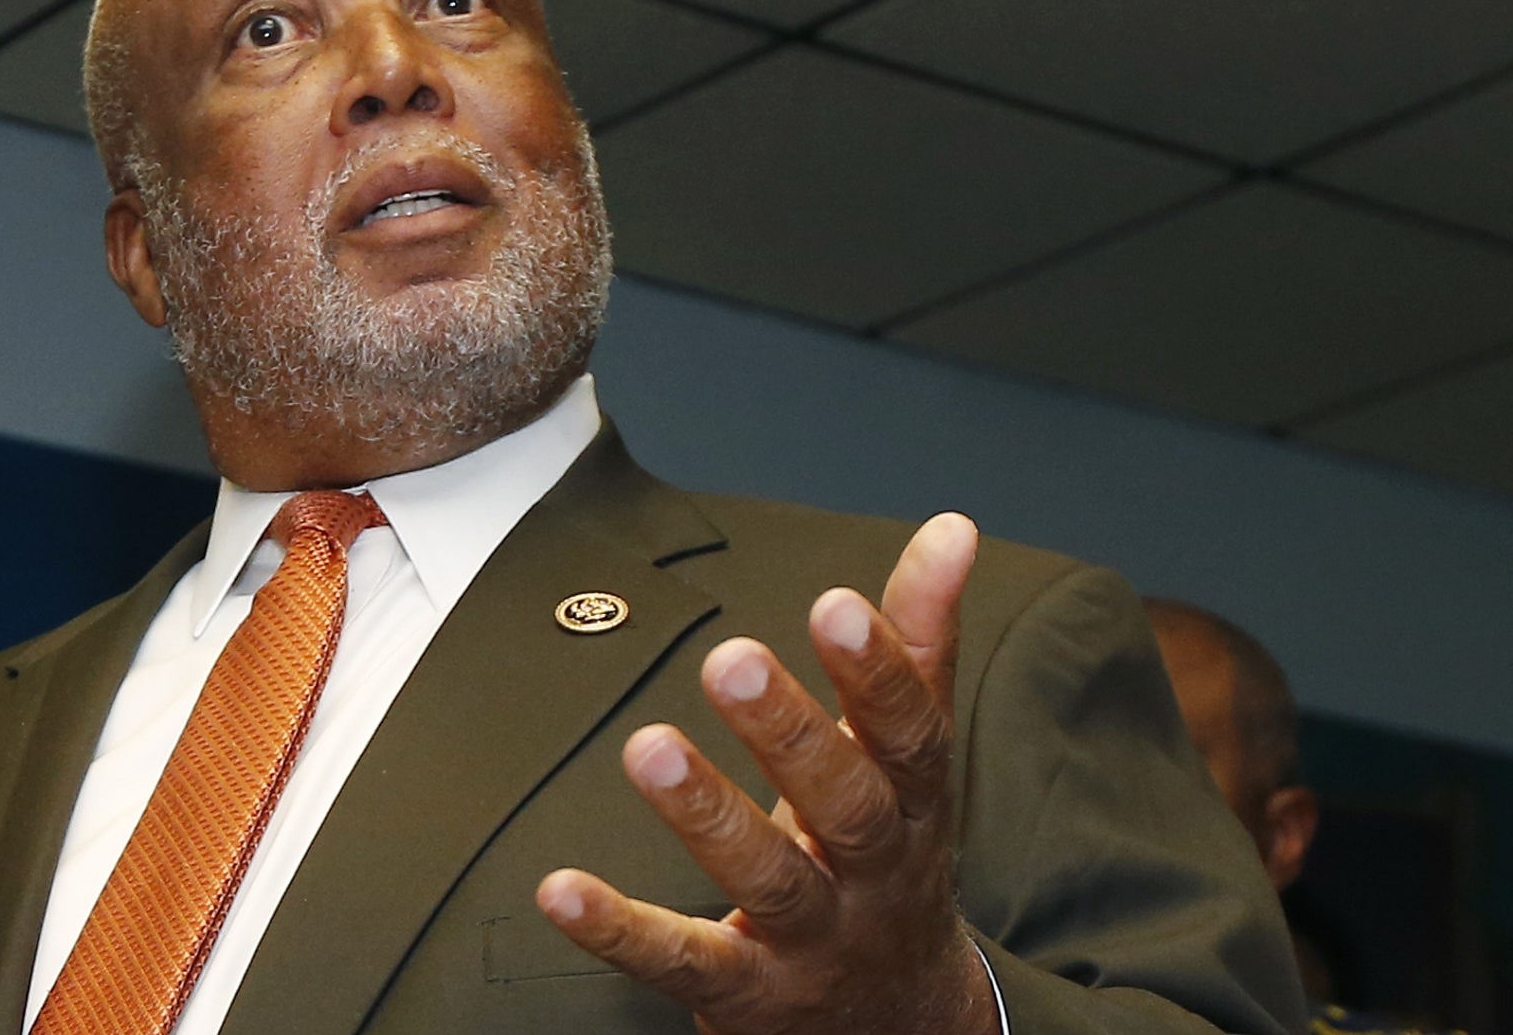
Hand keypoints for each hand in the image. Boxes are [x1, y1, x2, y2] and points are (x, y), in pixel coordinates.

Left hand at [536, 514, 999, 1034]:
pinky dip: (620, 930)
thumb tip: (952, 528)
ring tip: (648, 748)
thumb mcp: (911, 758)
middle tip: (730, 660)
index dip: (880, 673)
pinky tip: (560, 890)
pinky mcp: (747, 994)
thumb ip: (917, 643)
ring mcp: (813, 941)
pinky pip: (681, 962)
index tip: (837, 605)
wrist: (901, 1025)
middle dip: (791, 733)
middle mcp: (874, 874)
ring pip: (768, 880)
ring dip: (708, 815)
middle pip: (845, 805)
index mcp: (914, 804)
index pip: (911, 736)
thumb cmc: (887, 857)